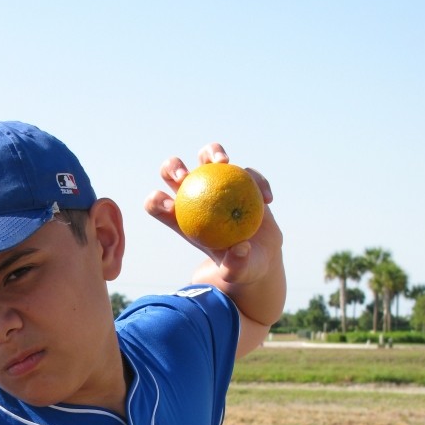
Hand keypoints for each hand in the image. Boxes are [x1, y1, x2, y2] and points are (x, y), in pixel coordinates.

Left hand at [144, 142, 282, 292]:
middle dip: (172, 167)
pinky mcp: (242, 179)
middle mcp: (196, 196)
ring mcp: (219, 184)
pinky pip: (247, 172)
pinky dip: (258, 182)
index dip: (156, 201)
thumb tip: (240, 250)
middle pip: (173, 172)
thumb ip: (235, 266)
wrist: (262, 255)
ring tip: (223, 162)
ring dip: (211, 152)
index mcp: (182, 219)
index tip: (170, 207)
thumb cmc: (243, 266)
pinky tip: (267, 199)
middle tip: (185, 176)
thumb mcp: (238, 273)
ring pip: (206, 157)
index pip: (158, 205)